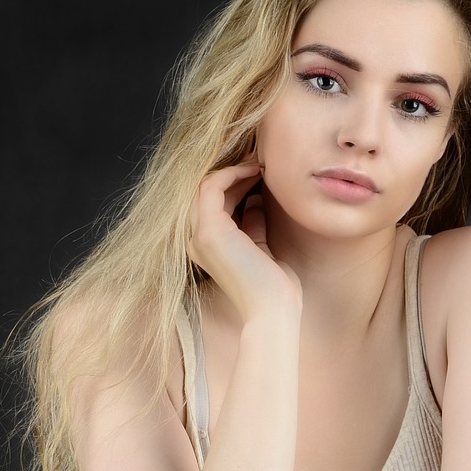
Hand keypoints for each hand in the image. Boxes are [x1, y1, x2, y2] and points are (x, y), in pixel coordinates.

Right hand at [189, 162, 300, 319]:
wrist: (273, 310)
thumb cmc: (273, 287)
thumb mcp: (262, 248)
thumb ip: (253, 225)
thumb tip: (255, 201)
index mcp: (207, 247)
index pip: (213, 204)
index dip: (234, 183)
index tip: (257, 171)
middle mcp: (196, 240)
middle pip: (206, 191)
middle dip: (232, 172)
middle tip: (259, 160)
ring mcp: (199, 236)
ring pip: (205, 185)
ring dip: (232, 169)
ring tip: (258, 162)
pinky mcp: (210, 231)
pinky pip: (212, 186)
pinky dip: (232, 173)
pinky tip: (254, 170)